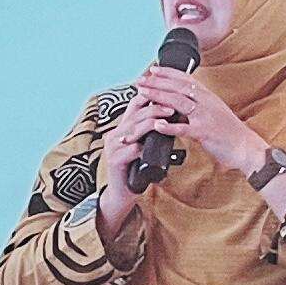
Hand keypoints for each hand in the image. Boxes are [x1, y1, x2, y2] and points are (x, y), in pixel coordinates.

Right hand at [94, 90, 166, 215]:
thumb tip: (171, 116)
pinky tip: (155, 145)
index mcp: (123, 128)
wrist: (122, 194)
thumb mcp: (143, 146)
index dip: (149, 95)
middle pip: (135, 114)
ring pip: (133, 129)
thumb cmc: (136, 169)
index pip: (135, 105)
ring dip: (151, 122)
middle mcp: (115, 134)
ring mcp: (113, 147)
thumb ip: (151, 132)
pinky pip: (131, 150)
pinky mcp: (114, 161)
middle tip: (172, 105)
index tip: (167, 90)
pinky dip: (144, 146)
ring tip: (167, 118)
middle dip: (154, 107)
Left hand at [120, 67, 269, 178]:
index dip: (168, 73)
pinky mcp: (205, 132)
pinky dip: (170, 126)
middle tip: (140, 80)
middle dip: (157, 82)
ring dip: (159, 96)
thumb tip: (179, 101)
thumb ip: (197, 104)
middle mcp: (206, 102)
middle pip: (178, 87)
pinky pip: (184, 128)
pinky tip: (157, 125)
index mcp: (207, 96)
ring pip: (179, 102)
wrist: (245, 146)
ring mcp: (205, 116)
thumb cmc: (228, 131)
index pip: (185, 78)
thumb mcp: (213, 111)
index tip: (153, 69)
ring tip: (143, 94)